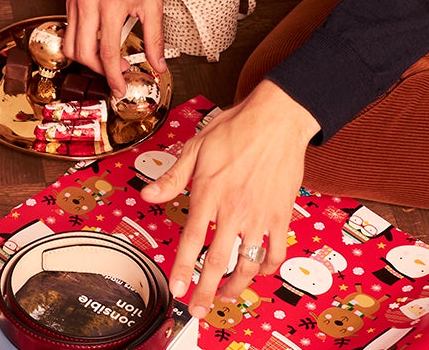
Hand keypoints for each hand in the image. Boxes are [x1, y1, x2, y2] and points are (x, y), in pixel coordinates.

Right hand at [65, 0, 161, 96]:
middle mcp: (88, 4)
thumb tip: (159, 65)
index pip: (106, 53)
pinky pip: (70, 30)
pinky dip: (81, 43)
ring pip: (70, 45)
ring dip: (87, 60)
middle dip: (100, 71)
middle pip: (83, 54)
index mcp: (111, 5)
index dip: (114, 77)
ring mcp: (76, 1)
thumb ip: (155, 38)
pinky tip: (99, 42)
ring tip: (108, 60)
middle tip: (118, 75)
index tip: (120, 89)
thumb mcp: (153, 3)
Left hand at [143, 81, 320, 312]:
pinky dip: (266, 268)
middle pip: (219, 262)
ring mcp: (260, 215)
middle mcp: (234, 209)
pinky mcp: (281, 215)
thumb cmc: (235, 129)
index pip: (192, 241)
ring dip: (235, 286)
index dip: (183, 269)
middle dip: (206, 291)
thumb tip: (147, 195)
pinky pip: (276, 252)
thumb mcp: (195, 147)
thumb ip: (172, 177)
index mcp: (208, 193)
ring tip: (224, 296)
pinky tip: (256, 272)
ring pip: (248, 264)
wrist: (277, 119)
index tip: (178, 290)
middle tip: (198, 309)